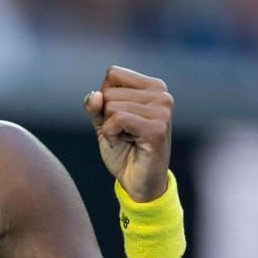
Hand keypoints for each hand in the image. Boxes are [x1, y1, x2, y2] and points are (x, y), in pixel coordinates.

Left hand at [83, 65, 173, 201]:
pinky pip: (117, 119)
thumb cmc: (124, 150)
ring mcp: (162, 111)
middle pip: (109, 92)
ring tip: (126, 140)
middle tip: (124, 134)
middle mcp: (162, 95)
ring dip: (110, 128)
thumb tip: (94, 96)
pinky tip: (125, 143)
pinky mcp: (156, 128)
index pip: (113, 74)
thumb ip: (96, 106)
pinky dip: (111, 135)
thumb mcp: (104, 123)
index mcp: (154, 87)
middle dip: (107, 116)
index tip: (119, 119)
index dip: (105, 98)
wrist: (138, 183)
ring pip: (111, 106)